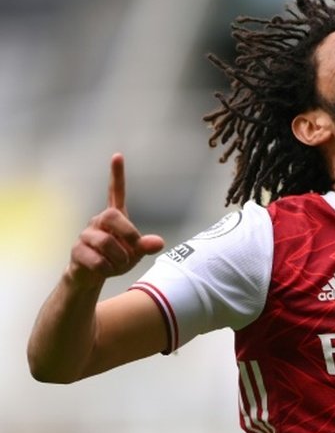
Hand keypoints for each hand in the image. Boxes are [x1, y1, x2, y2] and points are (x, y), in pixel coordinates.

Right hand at [67, 153, 164, 287]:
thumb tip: (159, 242)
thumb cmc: (115, 259)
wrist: (91, 277)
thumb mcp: (136, 253)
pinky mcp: (77, 251)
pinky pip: (97, 260)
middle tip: (135, 249)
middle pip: (112, 215)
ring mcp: (86, 235)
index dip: (117, 175)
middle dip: (128, 233)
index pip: (115, 192)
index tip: (117, 156)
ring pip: (105, 242)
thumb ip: (146, 246)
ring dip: (119, 258)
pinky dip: (108, 269)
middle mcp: (98, 221)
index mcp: (114, 217)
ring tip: (119, 265)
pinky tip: (106, 270)